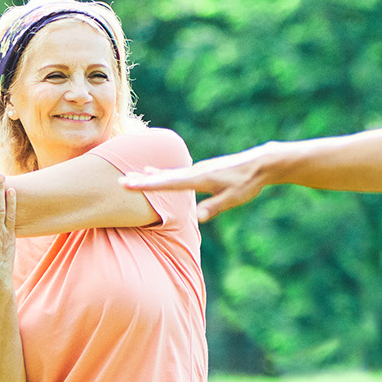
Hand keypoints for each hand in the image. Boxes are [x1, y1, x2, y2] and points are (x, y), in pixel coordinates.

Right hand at [121, 144, 270, 221]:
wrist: (260, 163)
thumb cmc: (247, 182)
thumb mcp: (233, 198)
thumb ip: (214, 207)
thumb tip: (198, 218)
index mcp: (200, 179)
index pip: (168, 184)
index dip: (147, 184)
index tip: (128, 183)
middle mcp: (195, 171)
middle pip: (163, 177)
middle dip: (141, 180)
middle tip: (120, 180)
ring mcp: (197, 169)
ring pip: (168, 174)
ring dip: (148, 176)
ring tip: (131, 176)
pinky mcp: (201, 170)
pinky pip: (175, 172)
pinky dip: (161, 173)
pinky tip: (153, 171)